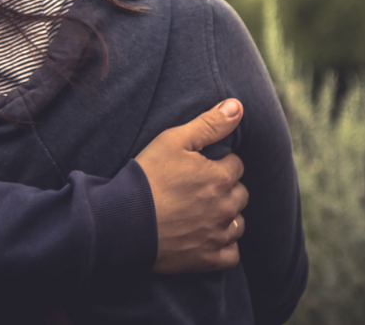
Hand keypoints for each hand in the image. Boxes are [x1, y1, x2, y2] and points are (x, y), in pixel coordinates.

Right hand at [135, 99, 248, 273]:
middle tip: (200, 187)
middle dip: (226, 188)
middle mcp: (225, 207)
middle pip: (240, 193)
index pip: (236, 165)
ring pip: (238, 223)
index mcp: (220, 178)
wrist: (123, 221)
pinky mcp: (206, 259)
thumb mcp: (174, 140)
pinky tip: (210, 237)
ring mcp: (217, 236)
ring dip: (228, 216)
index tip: (200, 166)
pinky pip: (232, 254)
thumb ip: (210, 123)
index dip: (218, 163)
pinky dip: (225, 246)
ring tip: (205, 211)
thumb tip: (238, 105)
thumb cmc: (147, 177)